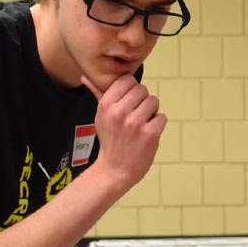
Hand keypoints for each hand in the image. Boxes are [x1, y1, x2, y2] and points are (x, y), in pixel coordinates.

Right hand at [83, 74, 164, 193]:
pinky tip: (147, 134)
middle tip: (135, 116)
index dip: (131, 89)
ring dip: (151, 112)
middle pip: (142, 89)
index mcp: (106, 105)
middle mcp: (119, 112)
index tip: (128, 102)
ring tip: (141, 124)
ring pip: (154, 101)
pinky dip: (157, 125)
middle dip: (142, 101)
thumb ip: (97, 94)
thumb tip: (85, 76)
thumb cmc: (109, 140)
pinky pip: (162, 117)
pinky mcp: (150, 134)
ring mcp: (135, 123)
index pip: (127, 79)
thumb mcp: (100, 116)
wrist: (115, 170)